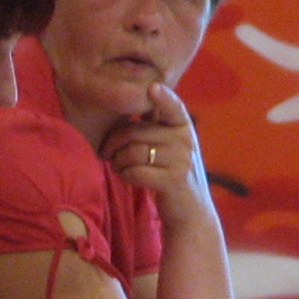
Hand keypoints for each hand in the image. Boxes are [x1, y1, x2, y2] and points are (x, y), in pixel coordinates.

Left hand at [105, 83, 207, 217]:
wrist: (192, 211)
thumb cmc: (172, 172)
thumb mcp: (172, 144)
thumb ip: (156, 124)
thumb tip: (130, 102)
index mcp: (183, 126)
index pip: (173, 106)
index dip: (163, 97)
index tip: (152, 87)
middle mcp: (185, 140)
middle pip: (135, 132)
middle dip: (113, 143)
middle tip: (106, 153)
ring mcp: (181, 160)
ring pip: (132, 152)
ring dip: (118, 162)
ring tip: (120, 166)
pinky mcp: (173, 180)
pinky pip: (135, 171)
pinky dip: (125, 175)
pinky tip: (129, 177)